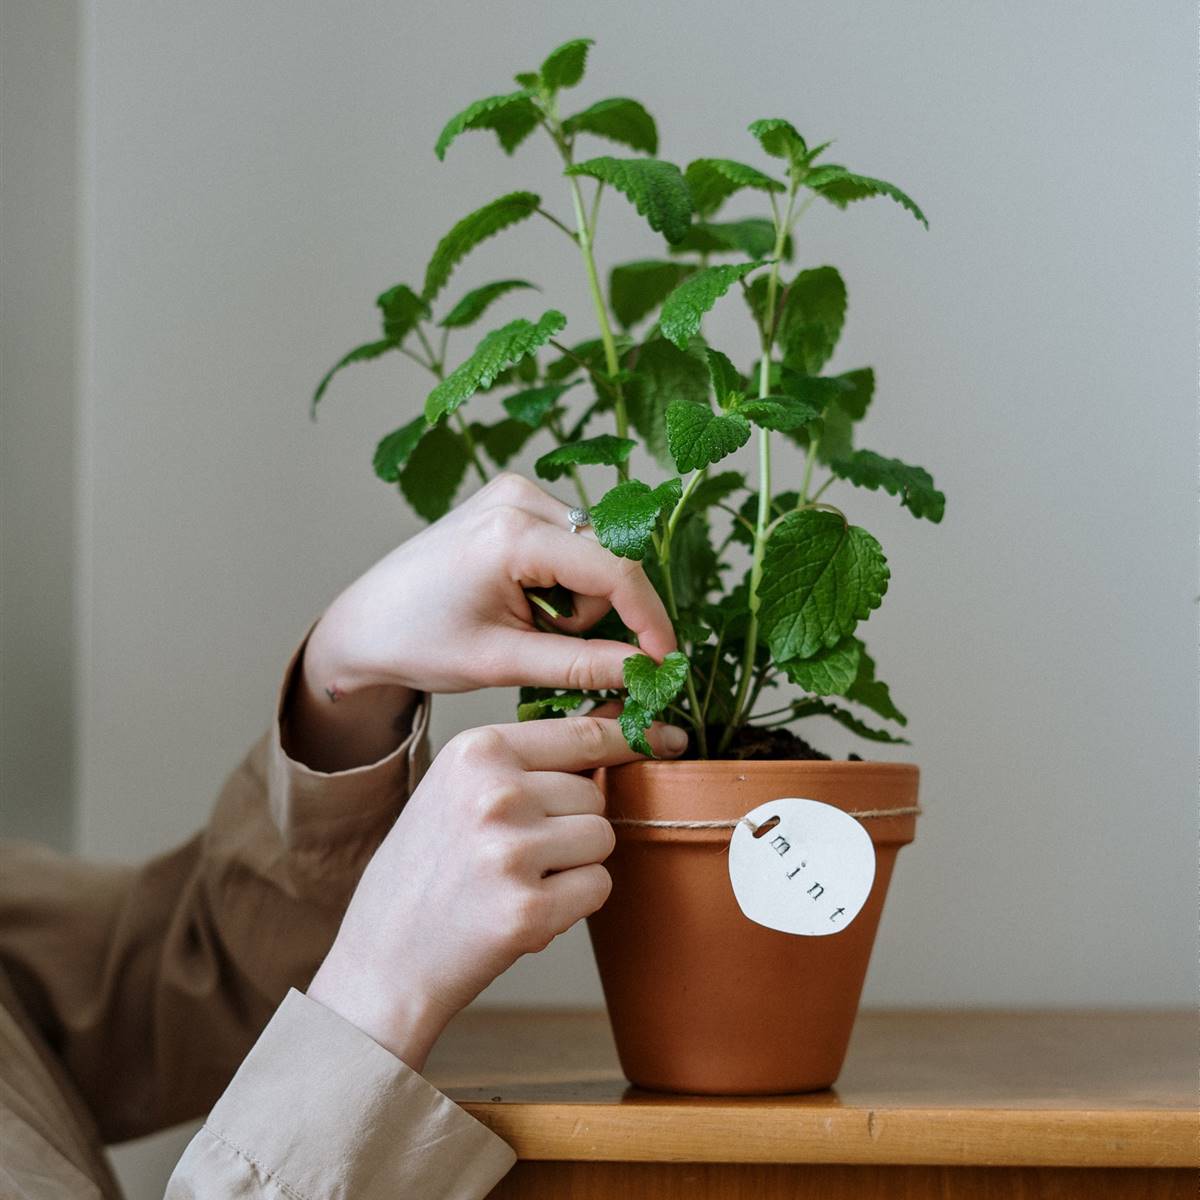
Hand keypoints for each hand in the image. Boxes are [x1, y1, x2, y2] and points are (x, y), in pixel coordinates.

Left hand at [287, 474, 675, 769]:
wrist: (368, 622)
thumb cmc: (420, 641)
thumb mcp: (503, 663)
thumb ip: (582, 665)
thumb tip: (648, 670)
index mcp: (511, 533)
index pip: (614, 570)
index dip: (649, 619)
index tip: (664, 663)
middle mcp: (518, 497)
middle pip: (608, 560)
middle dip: (594, 613)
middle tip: (546, 644)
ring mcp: (515, 491)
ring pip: (595, 554)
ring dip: (577, 601)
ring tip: (525, 623)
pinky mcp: (514, 499)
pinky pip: (574, 544)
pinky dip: (562, 583)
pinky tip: (522, 599)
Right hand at [306, 715, 685, 1069]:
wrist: (383, 959)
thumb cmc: (426, 869)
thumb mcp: (458, 789)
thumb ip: (529, 760)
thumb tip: (617, 724)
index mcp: (476, 751)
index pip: (581, 734)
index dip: (626, 741)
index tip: (664, 740)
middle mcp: (495, 793)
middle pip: (595, 794)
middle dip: (574, 824)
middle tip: (519, 853)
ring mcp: (512, 852)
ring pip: (602, 839)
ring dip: (576, 864)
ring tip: (517, 880)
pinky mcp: (529, 910)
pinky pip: (598, 887)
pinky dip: (575, 904)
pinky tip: (524, 910)